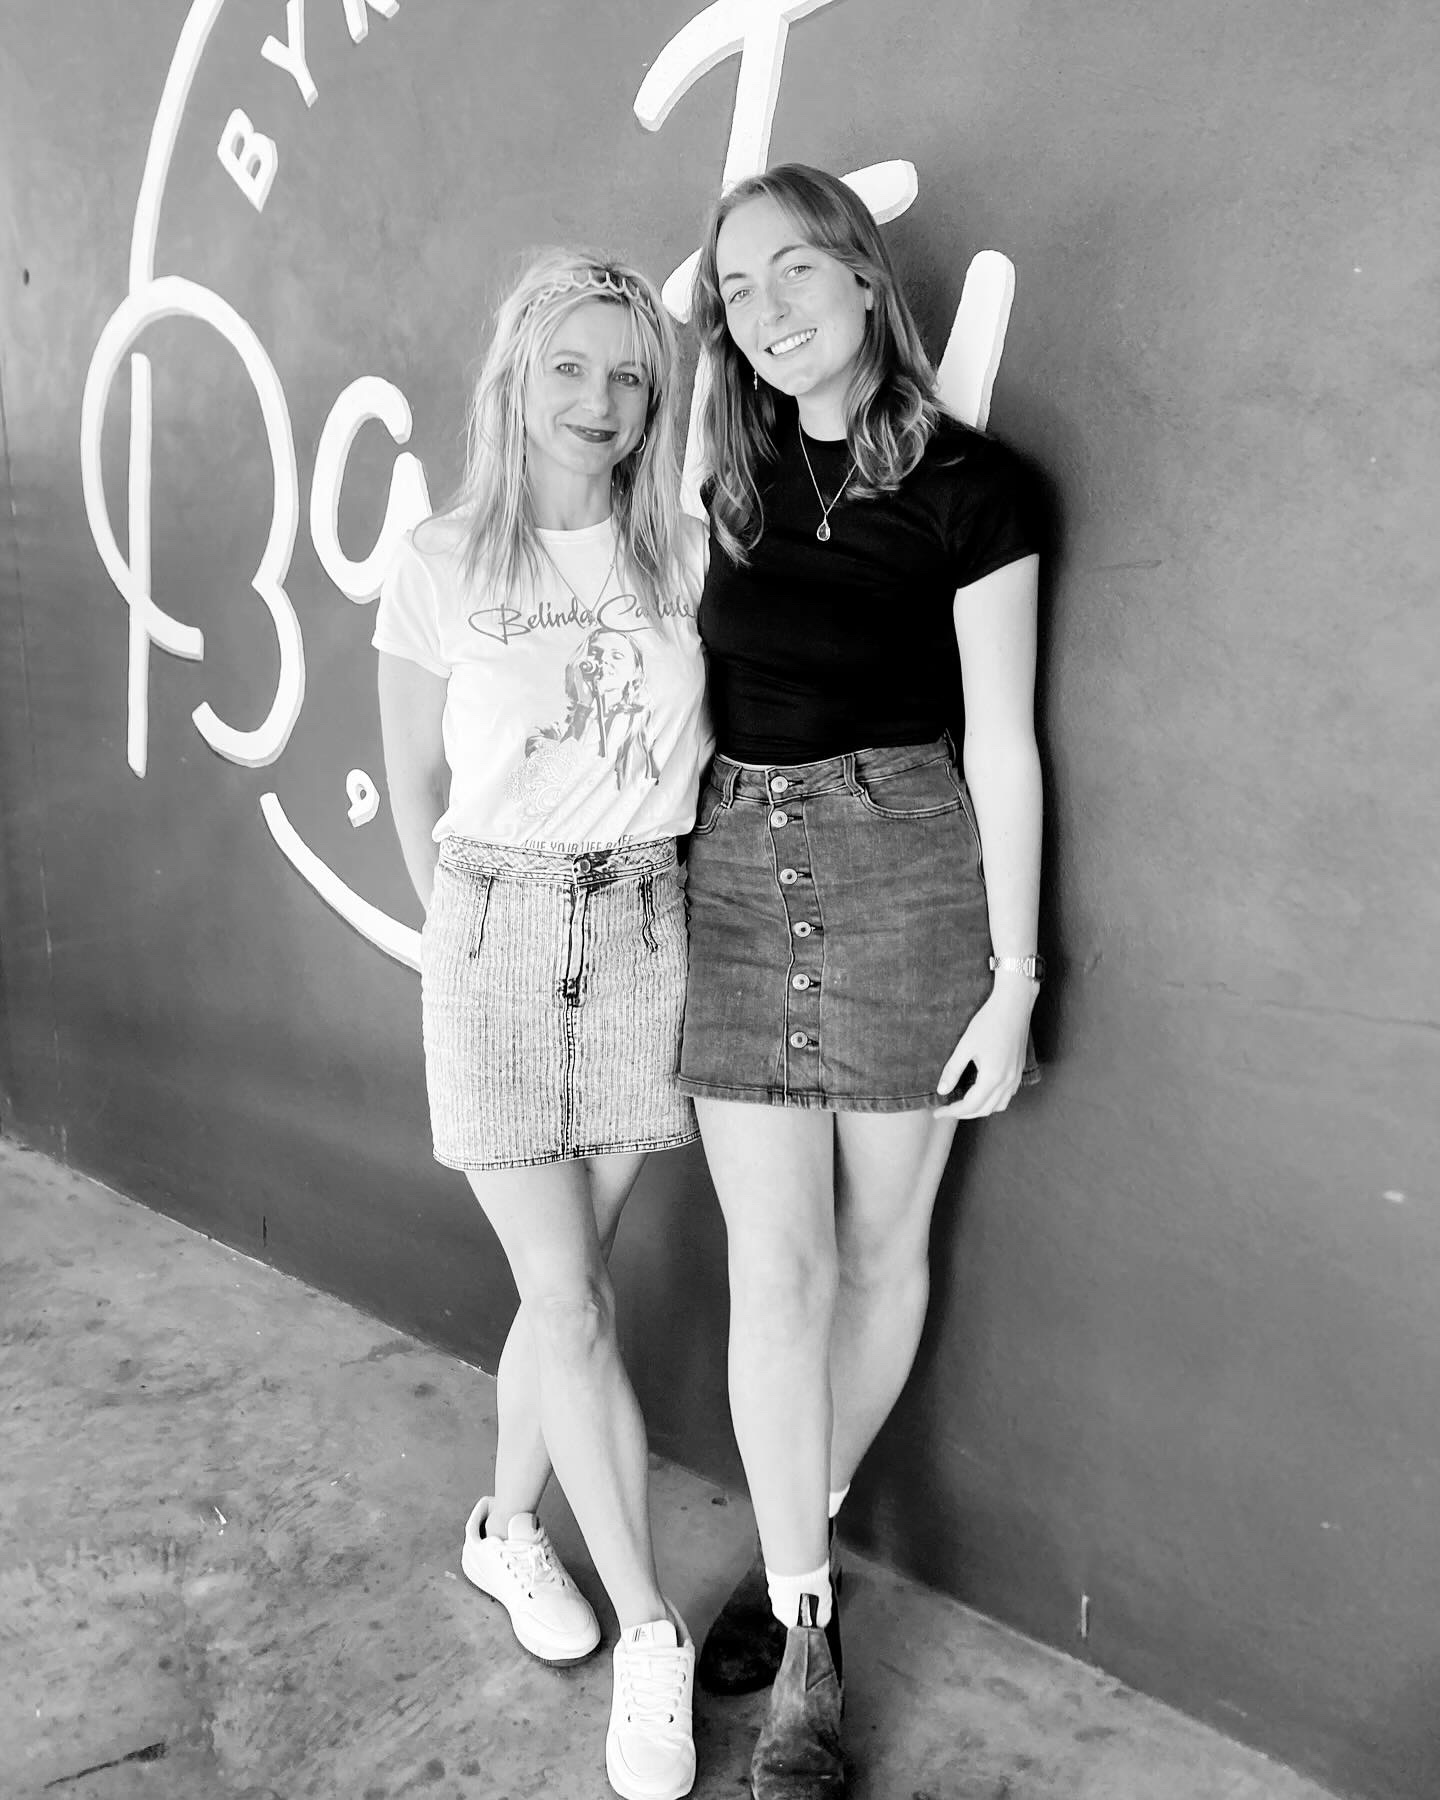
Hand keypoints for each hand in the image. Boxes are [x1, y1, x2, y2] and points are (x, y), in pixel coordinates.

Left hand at [933, 979, 1035, 1118]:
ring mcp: (1016, 1077)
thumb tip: (942, 1091)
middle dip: (963, 1113)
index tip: (937, 1112)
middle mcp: (1007, 1082)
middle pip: (984, 1110)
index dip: (952, 1112)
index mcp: (992, 1077)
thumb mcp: (965, 1045)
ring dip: (980, 1110)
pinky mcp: (1019, 1070)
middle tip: (946, 1110)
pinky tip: (982, 1093)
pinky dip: (994, 1101)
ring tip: (962, 1105)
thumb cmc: (988, 1022)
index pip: (970, 1106)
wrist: (1014, 1005)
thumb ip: (953, 1070)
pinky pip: (1007, 1096)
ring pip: (998, 1106)